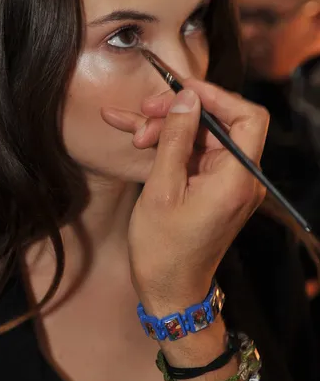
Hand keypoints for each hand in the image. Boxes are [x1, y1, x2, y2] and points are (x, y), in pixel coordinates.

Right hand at [104, 80, 268, 313]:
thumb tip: (188, 98)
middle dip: (181, 113)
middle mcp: (241, 178)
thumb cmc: (164, 248)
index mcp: (237, 178)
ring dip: (169, 128)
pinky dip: (170, 145)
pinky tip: (136, 134)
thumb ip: (177, 139)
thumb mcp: (163, 189)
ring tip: (134, 131)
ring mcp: (228, 183)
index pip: (247, 117)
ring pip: (202, 137)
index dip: (216, 96)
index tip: (181, 89)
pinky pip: (195, 156)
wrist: (169, 291)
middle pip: (219, 124)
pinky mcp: (213, 189)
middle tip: (144, 113)